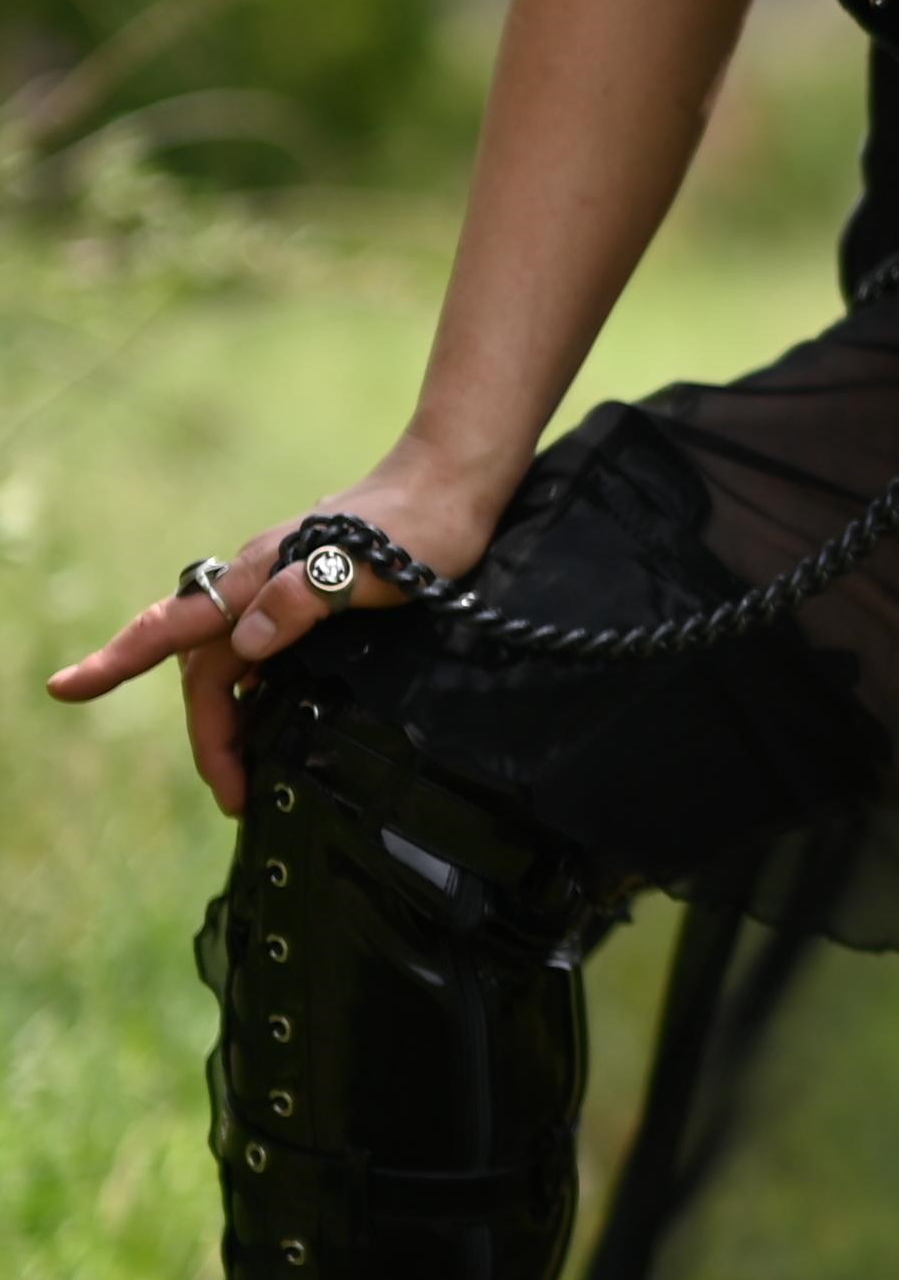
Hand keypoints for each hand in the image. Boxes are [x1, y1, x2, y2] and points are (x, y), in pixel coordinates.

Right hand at [44, 455, 501, 818]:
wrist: (452, 481)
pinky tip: (271, 720)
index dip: (116, 661)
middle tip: (233, 798)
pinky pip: (262, 652)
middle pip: (205, 668)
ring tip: (246, 776)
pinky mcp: (308, 591)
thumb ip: (302, 600)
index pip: (173, 627)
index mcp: (256, 575)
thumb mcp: (367, 568)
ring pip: (230, 663)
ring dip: (229, 720)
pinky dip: (255, 694)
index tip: (66, 689)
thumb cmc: (416, 526)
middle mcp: (257, 580)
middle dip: (209, 736)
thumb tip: (246, 647)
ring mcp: (280, 585)